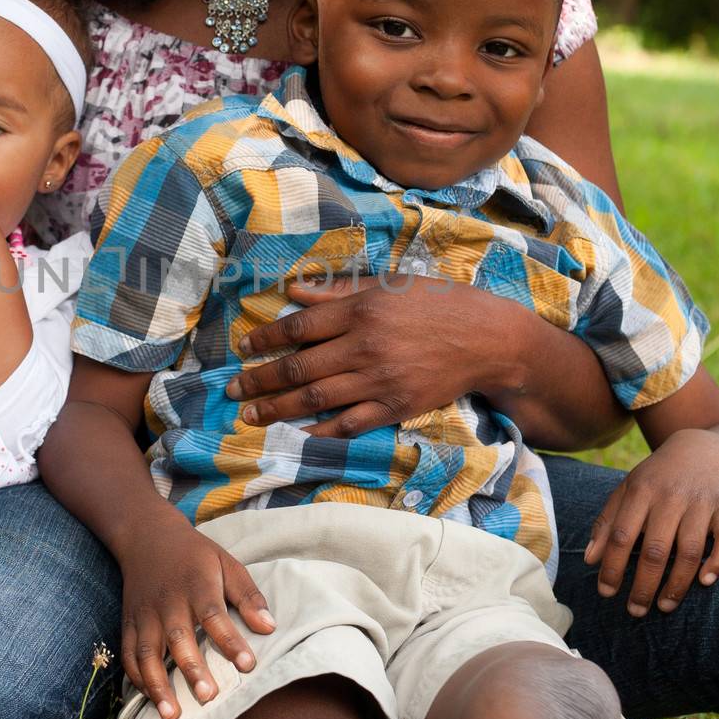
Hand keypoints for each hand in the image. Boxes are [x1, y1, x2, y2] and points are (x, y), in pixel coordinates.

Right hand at [120, 523, 274, 718]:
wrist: (147, 536)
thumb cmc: (195, 555)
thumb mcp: (227, 563)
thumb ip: (247, 595)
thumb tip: (270, 627)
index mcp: (196, 584)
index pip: (214, 614)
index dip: (230, 640)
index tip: (248, 665)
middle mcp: (168, 602)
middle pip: (178, 638)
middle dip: (191, 669)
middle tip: (208, 696)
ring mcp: (144, 614)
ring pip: (147, 653)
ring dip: (157, 684)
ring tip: (172, 714)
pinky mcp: (128, 622)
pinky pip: (128, 655)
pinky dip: (136, 678)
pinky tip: (151, 698)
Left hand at [227, 274, 489, 438]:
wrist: (487, 339)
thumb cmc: (437, 303)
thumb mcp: (389, 285)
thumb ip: (337, 291)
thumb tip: (291, 292)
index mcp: (362, 310)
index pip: (299, 328)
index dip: (266, 339)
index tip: (243, 349)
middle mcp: (365, 346)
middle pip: (300, 368)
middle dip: (260, 381)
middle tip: (232, 391)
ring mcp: (380, 380)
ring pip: (317, 399)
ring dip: (278, 409)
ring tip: (250, 416)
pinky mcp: (395, 407)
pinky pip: (349, 424)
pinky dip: (321, 431)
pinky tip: (297, 433)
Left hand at [584, 429, 718, 614]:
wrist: (703, 448)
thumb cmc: (658, 477)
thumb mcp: (627, 490)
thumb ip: (607, 522)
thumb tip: (589, 559)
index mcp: (640, 491)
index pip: (622, 536)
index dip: (612, 567)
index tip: (606, 593)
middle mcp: (670, 496)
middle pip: (655, 550)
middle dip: (643, 586)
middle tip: (635, 611)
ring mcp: (701, 501)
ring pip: (689, 551)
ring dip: (677, 584)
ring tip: (664, 606)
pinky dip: (716, 563)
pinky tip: (704, 582)